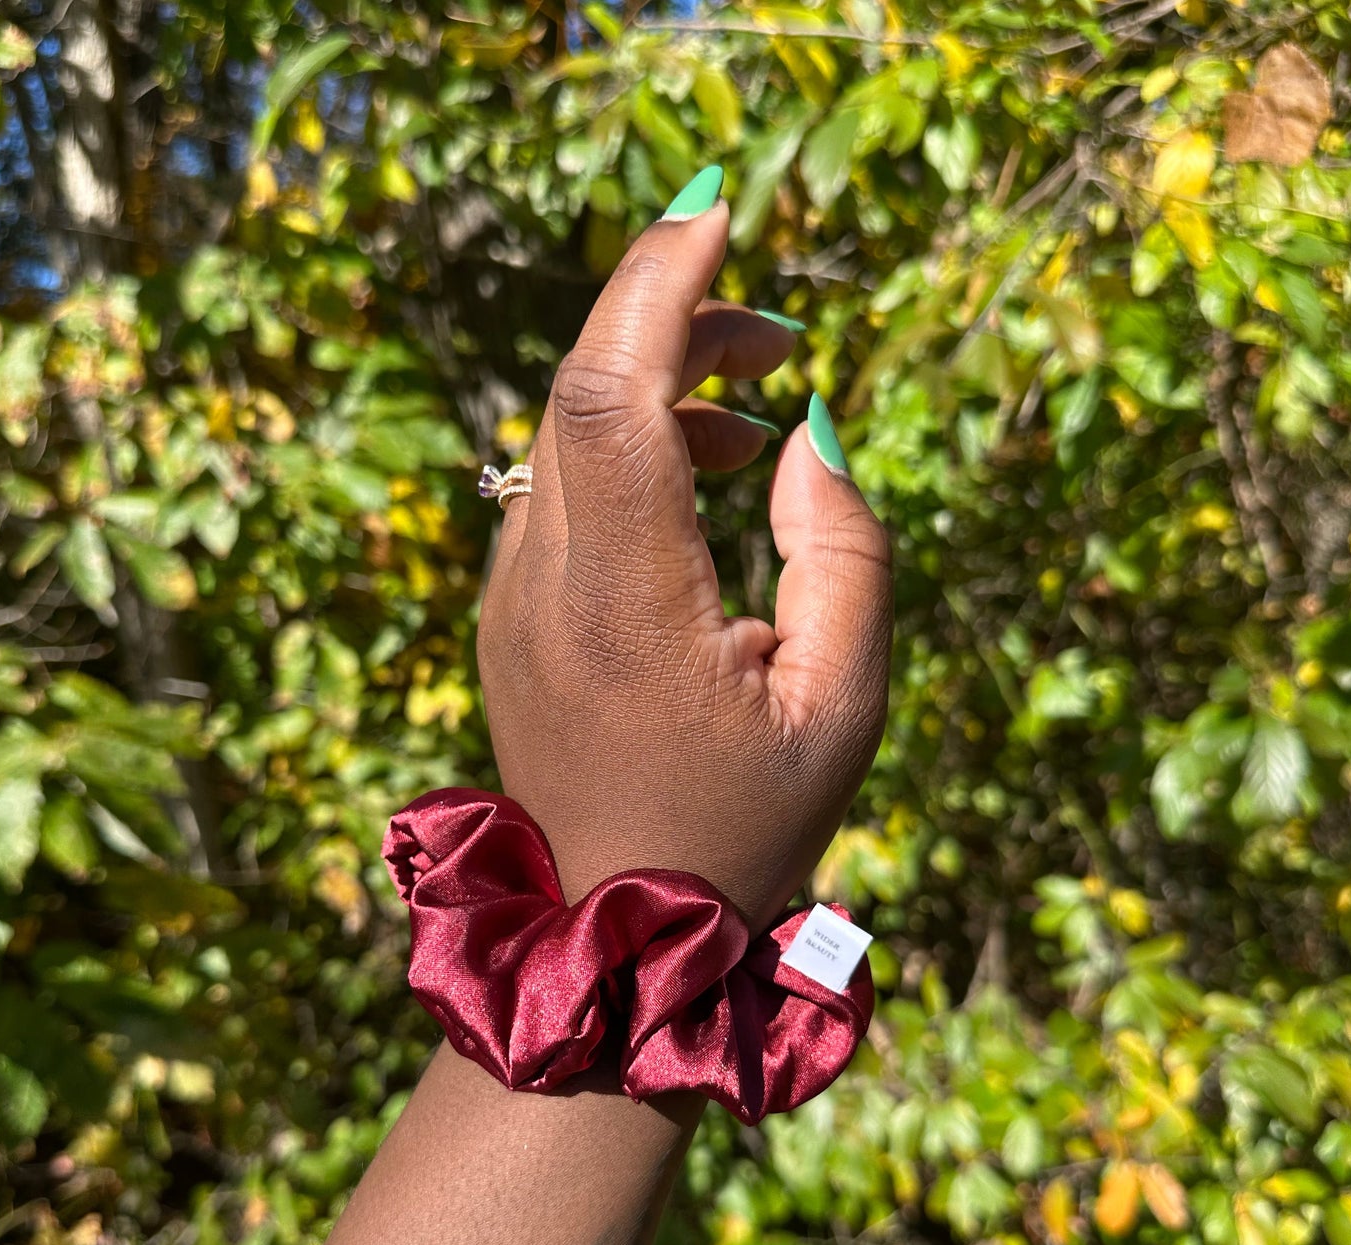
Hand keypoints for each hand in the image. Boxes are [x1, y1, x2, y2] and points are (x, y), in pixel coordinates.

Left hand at [477, 168, 892, 932]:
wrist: (620, 926)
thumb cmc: (747, 827)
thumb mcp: (841, 701)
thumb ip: (842, 549)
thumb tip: (808, 429)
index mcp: (623, 606)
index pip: (608, 391)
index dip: (657, 284)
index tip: (718, 212)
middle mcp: (541, 589)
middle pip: (576, 389)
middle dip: (670, 323)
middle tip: (775, 335)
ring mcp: (508, 603)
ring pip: (560, 436)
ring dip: (652, 391)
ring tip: (757, 415)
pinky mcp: (508, 617)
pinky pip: (554, 491)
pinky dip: (624, 453)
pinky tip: (700, 484)